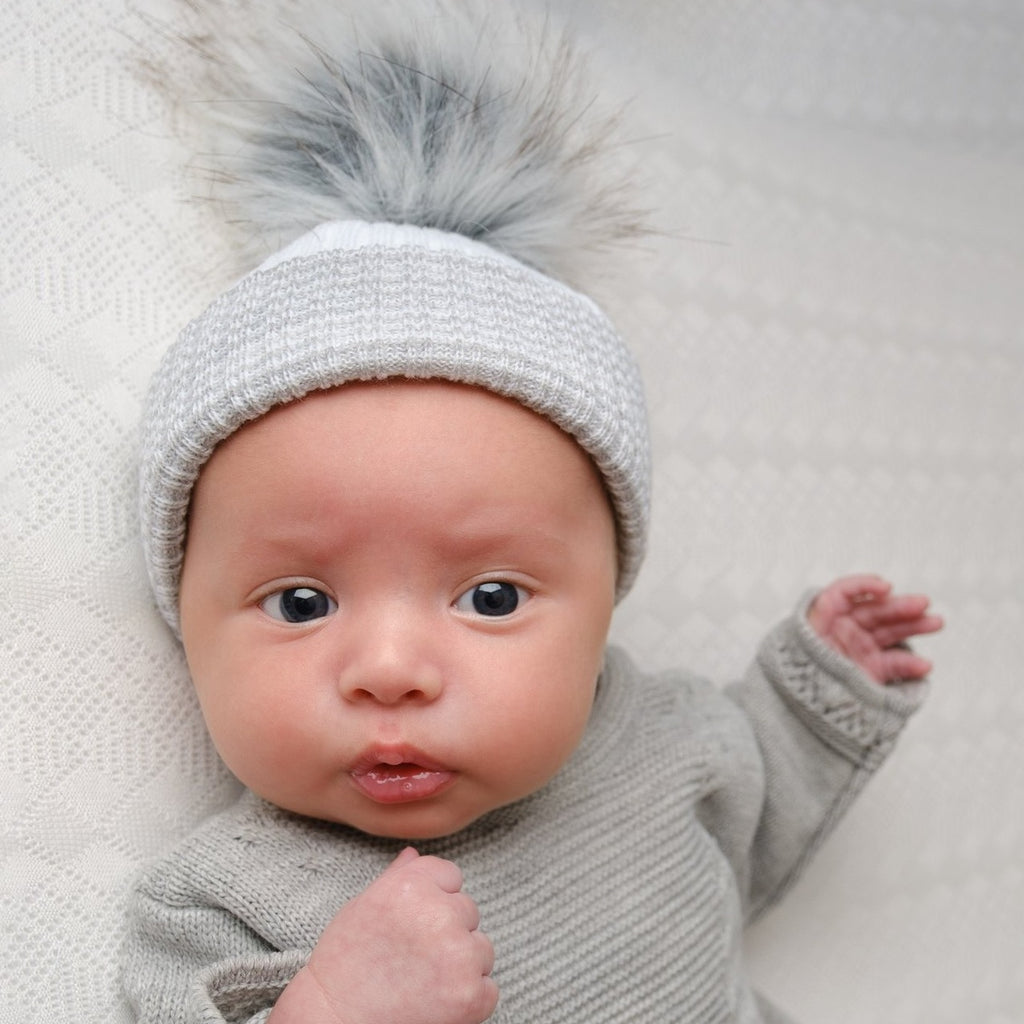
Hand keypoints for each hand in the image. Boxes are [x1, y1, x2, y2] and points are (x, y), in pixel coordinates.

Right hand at [271, 848, 496, 1023]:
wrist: (334, 1021)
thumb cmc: (344, 964)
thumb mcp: (363, 907)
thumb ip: (396, 876)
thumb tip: (413, 854)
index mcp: (411, 884)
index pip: (451, 876)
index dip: (434, 900)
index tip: (414, 923)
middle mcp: (438, 914)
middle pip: (468, 911)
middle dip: (448, 932)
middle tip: (414, 957)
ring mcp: (457, 954)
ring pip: (481, 949)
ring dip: (462, 964)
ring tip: (422, 980)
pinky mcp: (469, 995)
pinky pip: (488, 989)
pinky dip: (469, 999)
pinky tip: (435, 1002)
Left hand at [807, 574, 942, 683]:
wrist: (798, 716)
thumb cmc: (798, 678)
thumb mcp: (807, 647)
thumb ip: (829, 626)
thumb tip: (856, 613)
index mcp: (822, 621)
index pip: (841, 594)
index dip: (863, 585)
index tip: (887, 588)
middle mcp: (841, 632)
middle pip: (873, 612)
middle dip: (899, 607)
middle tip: (924, 603)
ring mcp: (857, 651)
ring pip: (888, 633)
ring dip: (913, 627)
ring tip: (937, 622)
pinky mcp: (870, 672)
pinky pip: (892, 663)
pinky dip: (909, 664)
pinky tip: (924, 666)